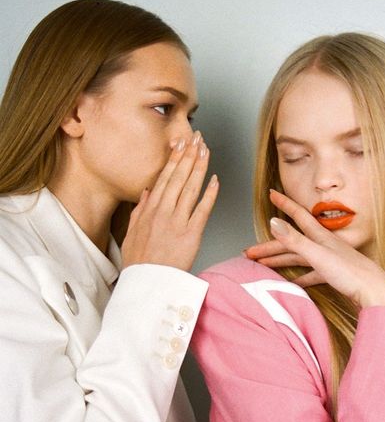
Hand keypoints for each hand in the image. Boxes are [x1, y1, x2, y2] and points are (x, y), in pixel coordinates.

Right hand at [121, 132, 218, 270]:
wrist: (147, 283)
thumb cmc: (140, 262)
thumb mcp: (132, 232)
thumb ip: (140, 209)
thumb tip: (148, 191)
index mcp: (149, 210)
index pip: (164, 177)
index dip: (174, 159)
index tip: (180, 144)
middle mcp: (163, 212)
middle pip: (179, 177)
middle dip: (189, 155)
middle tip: (197, 139)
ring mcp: (178, 222)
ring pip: (190, 188)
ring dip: (200, 167)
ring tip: (206, 151)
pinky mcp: (191, 235)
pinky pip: (202, 211)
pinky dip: (209, 195)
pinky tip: (215, 180)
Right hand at [246, 188, 384, 309]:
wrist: (375, 292)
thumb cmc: (351, 273)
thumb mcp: (318, 254)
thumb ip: (295, 240)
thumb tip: (273, 222)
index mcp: (321, 237)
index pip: (298, 216)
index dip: (284, 204)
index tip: (272, 192)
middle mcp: (325, 245)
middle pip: (292, 242)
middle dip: (270, 244)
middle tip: (251, 249)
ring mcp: (330, 260)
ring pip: (299, 258)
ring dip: (280, 261)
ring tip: (263, 265)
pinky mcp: (334, 276)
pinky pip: (311, 275)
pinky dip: (299, 278)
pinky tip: (292, 283)